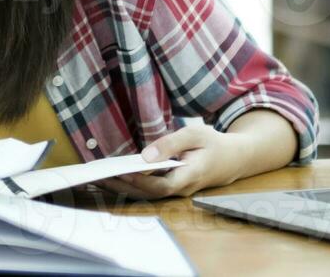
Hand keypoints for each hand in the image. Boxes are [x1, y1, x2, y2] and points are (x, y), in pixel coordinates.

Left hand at [95, 124, 247, 200]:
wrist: (233, 159)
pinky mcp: (171, 187)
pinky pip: (148, 190)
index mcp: (189, 176)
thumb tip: (145, 155)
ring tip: (96, 180)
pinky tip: (111, 178)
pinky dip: (129, 186)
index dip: (140, 182)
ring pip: (146, 194)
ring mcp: (176, 191)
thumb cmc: (213, 144)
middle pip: (148, 194)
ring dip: (122, 188)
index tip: (120, 174)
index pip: (161, 186)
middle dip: (122, 187)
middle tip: (97, 178)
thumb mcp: (195, 134)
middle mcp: (181, 189)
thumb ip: (171, 144)